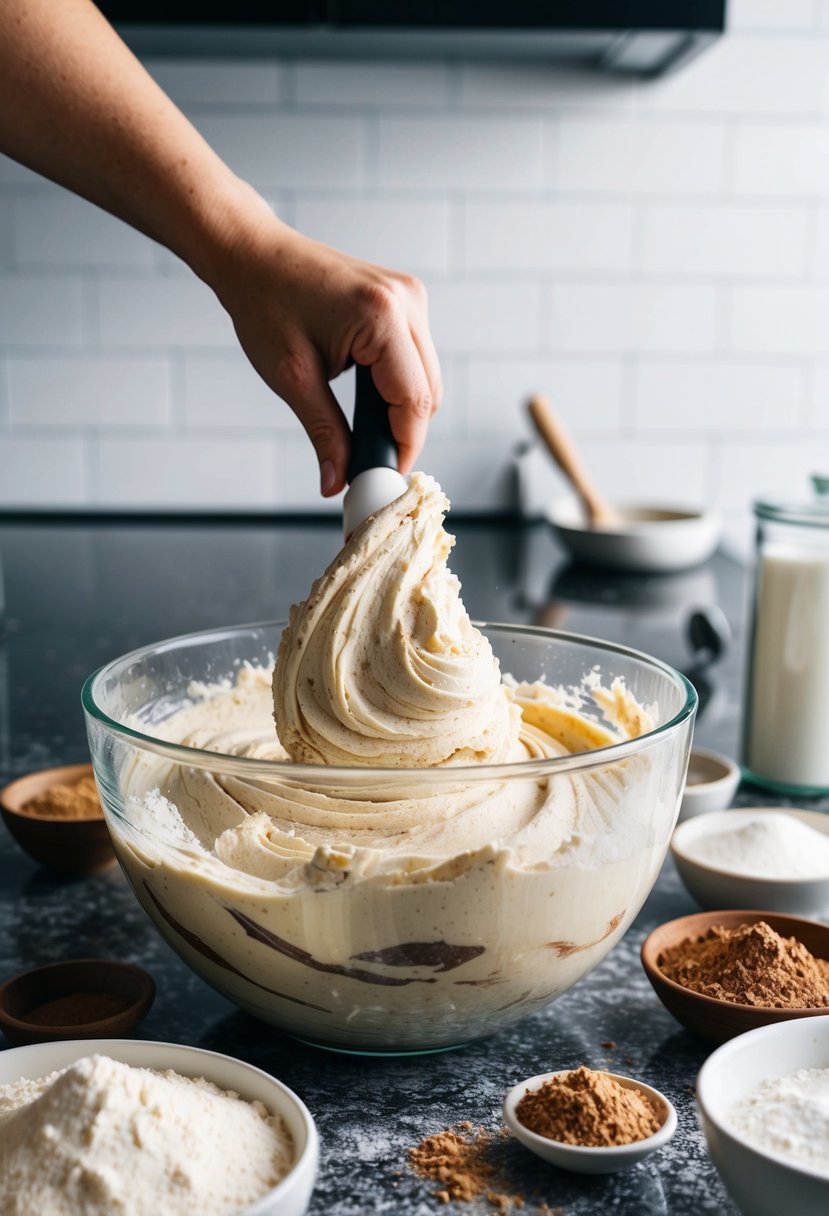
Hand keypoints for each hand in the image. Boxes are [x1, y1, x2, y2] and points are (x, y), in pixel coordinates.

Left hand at [206, 197, 441, 495]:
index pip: (414, 401)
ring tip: (362, 431)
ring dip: (401, 409)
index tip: (383, 478)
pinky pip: (416, 357)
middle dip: (403, 433)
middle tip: (369, 463)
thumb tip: (336, 482)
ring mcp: (410, 296)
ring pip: (427, 377)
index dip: (404, 447)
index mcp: (382, 317)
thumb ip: (324, 433)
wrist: (253, 255)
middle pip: (428, 392)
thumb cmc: (264, 304)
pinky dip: (398, 385)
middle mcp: (407, 301)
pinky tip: (366, 397)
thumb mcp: (293, 378)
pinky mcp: (405, 299)